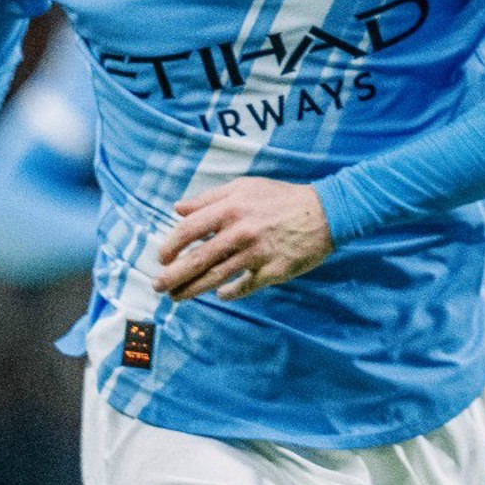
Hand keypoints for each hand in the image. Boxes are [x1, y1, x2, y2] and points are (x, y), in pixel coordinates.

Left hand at [151, 177, 334, 301]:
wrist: (326, 212)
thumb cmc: (281, 198)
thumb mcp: (245, 187)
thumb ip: (209, 198)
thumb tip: (177, 208)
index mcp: (231, 208)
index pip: (189, 230)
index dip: (171, 245)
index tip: (163, 256)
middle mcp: (241, 232)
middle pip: (198, 259)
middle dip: (174, 275)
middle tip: (158, 285)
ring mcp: (257, 254)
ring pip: (217, 277)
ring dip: (193, 290)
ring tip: (176, 297)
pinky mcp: (273, 271)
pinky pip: (245, 287)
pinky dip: (230, 293)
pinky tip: (220, 296)